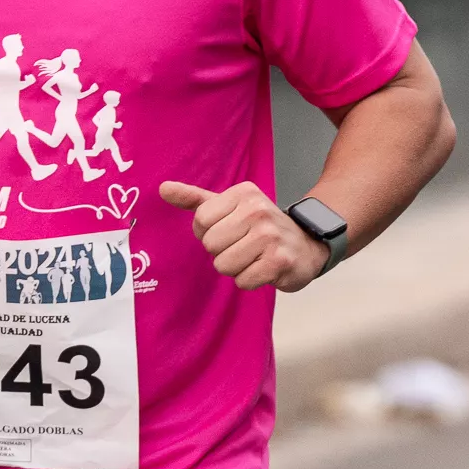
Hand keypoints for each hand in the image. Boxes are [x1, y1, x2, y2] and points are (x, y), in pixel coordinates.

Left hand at [159, 179, 326, 291]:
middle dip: (223, 252)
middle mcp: (259, 210)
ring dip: (236, 268)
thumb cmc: (261, 227)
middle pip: (211, 244)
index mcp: (244, 193)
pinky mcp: (279, 261)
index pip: (201, 221)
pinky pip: (242, 280)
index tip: (231, 230)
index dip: (209, 232)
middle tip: (245, 246)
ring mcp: (271, 236)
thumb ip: (195, 199)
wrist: (306, 245)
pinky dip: (250, 280)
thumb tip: (162, 188)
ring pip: (224, 265)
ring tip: (254, 257)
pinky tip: (264, 269)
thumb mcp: (230, 207)